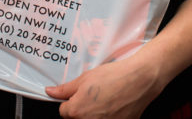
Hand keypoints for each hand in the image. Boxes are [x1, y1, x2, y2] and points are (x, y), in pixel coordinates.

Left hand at [45, 55, 163, 118]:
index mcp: (77, 111)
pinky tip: (115, 106)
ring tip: (106, 100)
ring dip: (95, 114)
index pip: (64, 112)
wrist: (140, 80)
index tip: (80, 94)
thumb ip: (65, 89)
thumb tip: (50, 92)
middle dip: (82, 109)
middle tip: (95, 96)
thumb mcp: (85, 78)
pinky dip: (109, 116)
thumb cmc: (114, 76)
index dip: (71, 101)